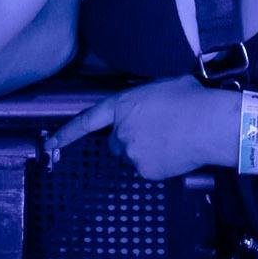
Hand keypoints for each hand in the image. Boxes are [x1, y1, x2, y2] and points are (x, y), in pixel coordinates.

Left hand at [43, 77, 234, 180]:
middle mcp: (121, 131)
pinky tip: (174, 151)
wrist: (208, 123)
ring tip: (170, 138)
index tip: (49, 144)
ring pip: (132, 156)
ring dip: (144, 150)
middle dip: (128, 138)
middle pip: (115, 142)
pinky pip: (147, 169)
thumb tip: (145, 108)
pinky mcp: (146, 171)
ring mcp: (132, 153)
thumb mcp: (160, 87)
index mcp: (122, 105)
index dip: (66, 133)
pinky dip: (157, 163)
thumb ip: (141, 99)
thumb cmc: (191, 98)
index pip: (86, 121)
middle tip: (154, 131)